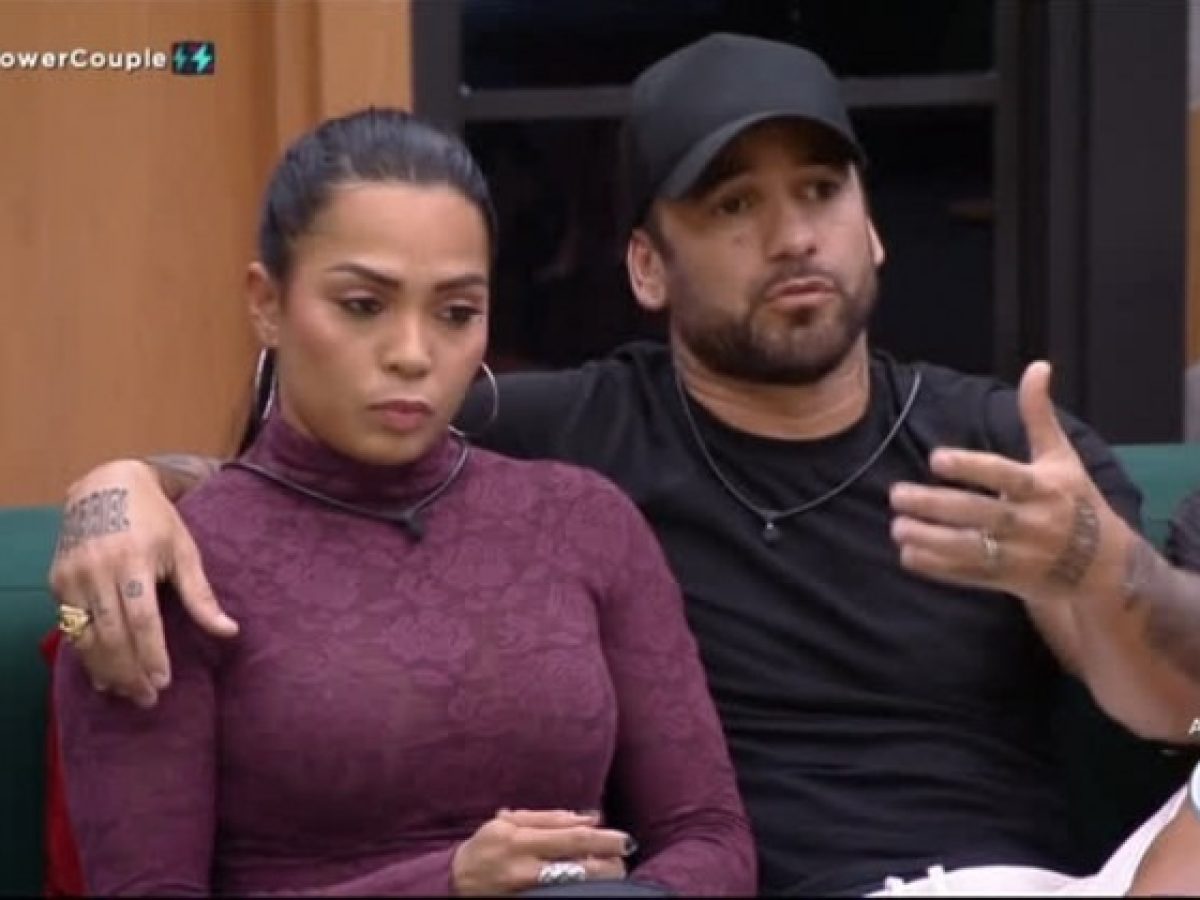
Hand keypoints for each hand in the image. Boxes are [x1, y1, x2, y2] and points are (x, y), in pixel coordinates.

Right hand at [48, 459, 237, 705]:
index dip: (152, 654)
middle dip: (130, 671)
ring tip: (127, 692)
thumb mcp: (184, 549)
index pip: (141, 618)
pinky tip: (102, 674)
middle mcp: (98, 568)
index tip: (164, 682)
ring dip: (106, 669)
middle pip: (112, 634)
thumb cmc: (155, 520)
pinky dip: (86, 653)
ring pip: (86, 636)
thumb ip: (201, 594)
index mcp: (133, 559)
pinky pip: (70, 626)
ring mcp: (72, 575)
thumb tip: (229, 631)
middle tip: (148, 698)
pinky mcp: (57, 580)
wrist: (106, 485)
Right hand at [452, 808, 631, 895]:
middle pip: (579, 865)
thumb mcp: (508, 822)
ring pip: (576, 885)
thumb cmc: (485, 847)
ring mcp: (527, 890)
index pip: (572, 837)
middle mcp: (524, 866)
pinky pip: (562, 897)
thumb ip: (548, 818)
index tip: (624, 839)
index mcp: (520, 838)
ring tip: (611, 868)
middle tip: (624, 855)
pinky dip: (581, 890)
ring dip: (600, 877)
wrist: (455, 883)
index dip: (603, 838)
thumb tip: (588, 817)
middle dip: (609, 861)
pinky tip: (590, 884)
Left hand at [888, 361, 1127, 601]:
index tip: (935, 458)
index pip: (1005, 476)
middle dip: (936, 506)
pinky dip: (939, 568)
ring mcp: (1019, 555)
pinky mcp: (1008, 580)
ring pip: (971, 549)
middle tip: (896, 494)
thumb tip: (1038, 366)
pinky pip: (970, 576)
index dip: (971, 467)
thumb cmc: (1076, 501)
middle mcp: (1032, 522)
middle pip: (980, 513)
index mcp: (1044, 488)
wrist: (1103, 566)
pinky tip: (908, 555)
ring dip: (931, 539)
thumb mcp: (1063, 458)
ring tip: (896, 527)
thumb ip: (1039, 415)